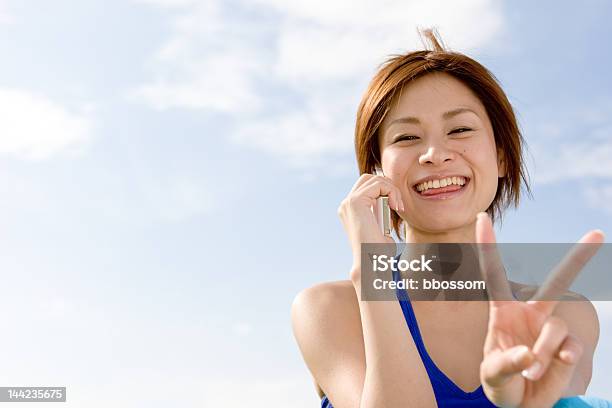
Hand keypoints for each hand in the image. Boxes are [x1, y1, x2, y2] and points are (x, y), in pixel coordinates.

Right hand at [337, 172, 403, 279]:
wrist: (373, 262)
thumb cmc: (379, 251)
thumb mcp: (381, 228)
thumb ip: (381, 213)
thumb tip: (389, 203)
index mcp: (350, 210)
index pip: (367, 186)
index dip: (385, 191)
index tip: (397, 208)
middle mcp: (346, 205)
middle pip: (369, 178)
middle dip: (387, 186)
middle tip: (398, 205)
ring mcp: (348, 202)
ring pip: (374, 179)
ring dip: (392, 190)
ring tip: (398, 207)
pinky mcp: (355, 202)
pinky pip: (379, 184)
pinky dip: (392, 192)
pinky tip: (396, 207)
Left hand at [476, 212, 603, 407]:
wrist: (520, 404)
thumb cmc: (500, 382)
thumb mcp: (492, 376)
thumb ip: (504, 364)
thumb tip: (528, 355)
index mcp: (503, 311)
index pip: (494, 273)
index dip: (487, 246)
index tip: (481, 217)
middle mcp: (530, 314)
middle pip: (555, 283)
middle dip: (578, 259)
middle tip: (598, 234)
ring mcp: (551, 331)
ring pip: (556, 328)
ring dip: (545, 353)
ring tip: (531, 372)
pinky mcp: (568, 350)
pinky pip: (570, 349)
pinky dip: (560, 361)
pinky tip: (554, 368)